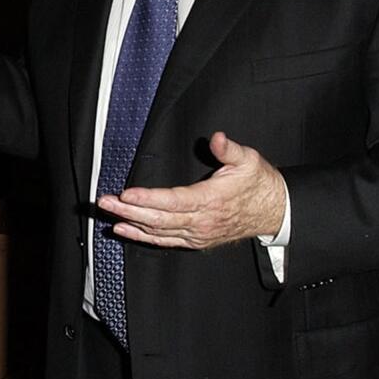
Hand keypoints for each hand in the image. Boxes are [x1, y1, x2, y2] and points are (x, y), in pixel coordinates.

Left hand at [96, 132, 285, 249]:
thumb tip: (217, 138)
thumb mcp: (248, 160)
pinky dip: (143, 237)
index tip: (126, 194)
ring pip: (158, 232)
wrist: (274, 211)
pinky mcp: (196, 240)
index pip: (173, 201)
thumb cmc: (258, 183)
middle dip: (129, 210)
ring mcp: (198, 234)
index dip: (148, 199)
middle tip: (104, 202)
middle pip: (158, 219)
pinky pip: (165, 240)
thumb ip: (229, 149)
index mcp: (211, 200)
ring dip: (131, 223)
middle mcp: (202, 221)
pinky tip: (126, 230)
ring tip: (108, 215)